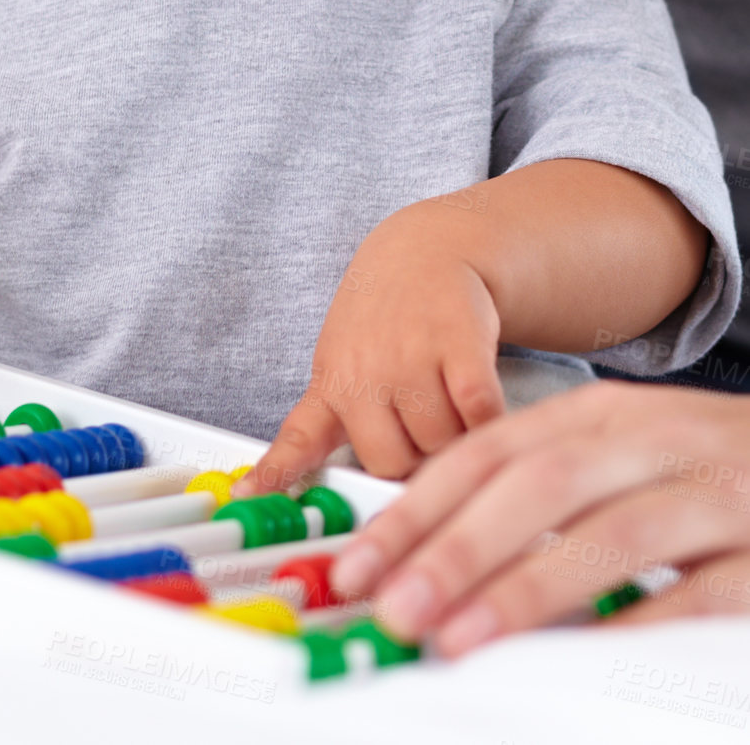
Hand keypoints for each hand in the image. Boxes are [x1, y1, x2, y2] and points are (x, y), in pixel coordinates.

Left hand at [239, 206, 505, 487]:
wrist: (428, 249)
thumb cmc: (385, 316)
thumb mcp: (343, 358)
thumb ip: (336, 419)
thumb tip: (325, 486)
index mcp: (332, 382)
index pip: (298, 438)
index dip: (274, 472)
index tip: (247, 496)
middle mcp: (364, 371)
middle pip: (391, 464)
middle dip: (415, 456)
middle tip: (422, 420)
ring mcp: (409, 356)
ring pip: (441, 446)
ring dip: (456, 435)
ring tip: (448, 394)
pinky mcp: (460, 344)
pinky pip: (479, 416)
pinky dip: (488, 419)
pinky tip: (479, 395)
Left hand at [327, 379, 749, 656]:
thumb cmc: (695, 468)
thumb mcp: (610, 453)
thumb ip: (531, 489)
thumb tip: (425, 548)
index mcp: (596, 415)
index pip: (486, 454)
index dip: (417, 509)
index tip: (361, 564)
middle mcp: (648, 441)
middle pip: (537, 486)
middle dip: (457, 550)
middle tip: (397, 608)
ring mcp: (710, 495)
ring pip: (609, 534)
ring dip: (526, 590)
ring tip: (460, 638)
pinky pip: (696, 591)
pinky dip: (635, 624)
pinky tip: (582, 656)